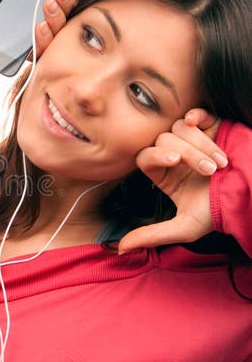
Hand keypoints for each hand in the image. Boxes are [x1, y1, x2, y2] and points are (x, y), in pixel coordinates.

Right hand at [0, 0, 79, 67]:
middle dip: (56, 21)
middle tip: (47, 5)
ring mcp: (41, 1)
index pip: (33, 48)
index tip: (40, 28)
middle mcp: (28, 20)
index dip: (42, 43)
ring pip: (63, 14)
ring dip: (65, 6)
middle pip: (53, 32)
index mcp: (11, 33)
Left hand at [117, 108, 227, 253]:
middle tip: (209, 170)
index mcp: (164, 175)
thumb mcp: (185, 227)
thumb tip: (122, 248)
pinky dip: (196, 115)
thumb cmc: (219, 212)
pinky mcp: (211, 126)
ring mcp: (192, 140)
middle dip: (188, 154)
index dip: (156, 155)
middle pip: (164, 140)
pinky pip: (197, 113)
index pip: (145, 156)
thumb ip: (153, 234)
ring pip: (180, 128)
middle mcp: (175, 155)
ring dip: (201, 144)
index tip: (174, 161)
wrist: (251, 197)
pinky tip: (197, 122)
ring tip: (221, 163)